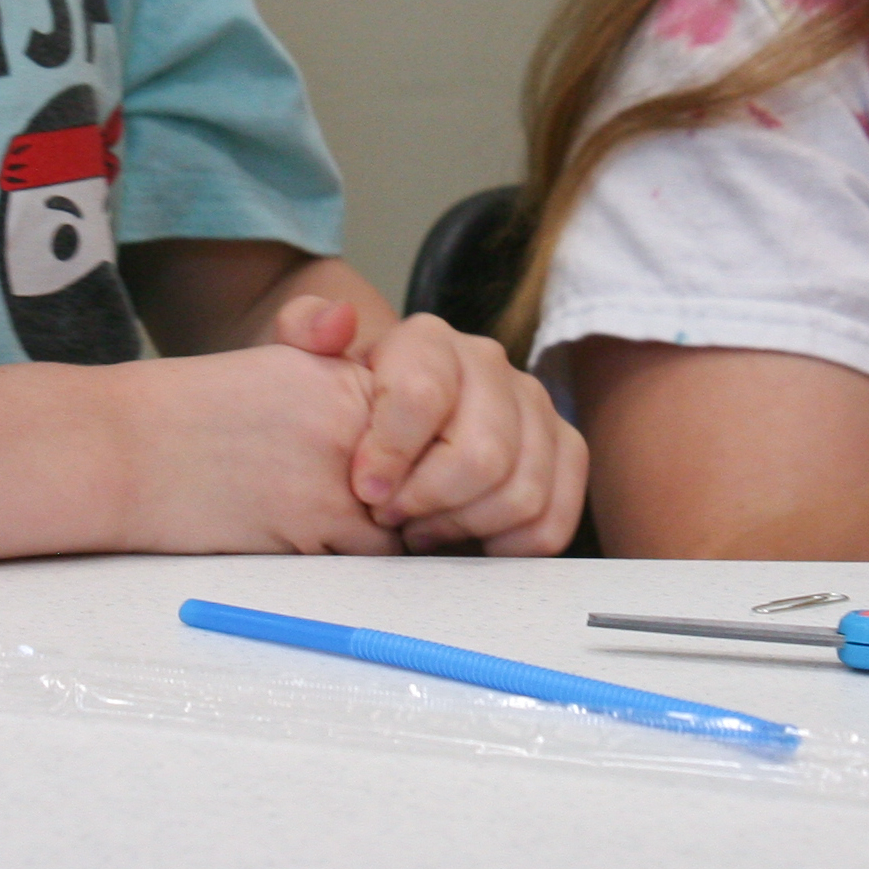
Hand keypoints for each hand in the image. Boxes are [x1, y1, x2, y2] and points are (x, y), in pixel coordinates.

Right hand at [112, 341, 398, 554]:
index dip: (412, 460)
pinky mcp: (310, 527)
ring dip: (378, 539)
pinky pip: (360, 560)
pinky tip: (311, 551)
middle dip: (406, 504)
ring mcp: (335, 476)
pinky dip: (348, 565)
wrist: (122, 448)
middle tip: (373, 516)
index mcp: (344, 376)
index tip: (387, 478)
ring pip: (399, 526)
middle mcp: (351, 421)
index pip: (422, 428)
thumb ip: (342, 389)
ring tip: (334, 535)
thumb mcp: (276, 371)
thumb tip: (395, 442)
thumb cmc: (189, 415)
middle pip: (421, 479)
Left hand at [272, 299, 587, 555]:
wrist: (395, 423)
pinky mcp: (565, 450)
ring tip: (424, 529)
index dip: (392, 455)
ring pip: (522, 492)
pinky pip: (555, 518)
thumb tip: (337, 322)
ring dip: (465, 526)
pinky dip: (510, 545)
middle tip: (393, 518)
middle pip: (482, 456)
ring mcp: (534, 405)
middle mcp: (490, 364)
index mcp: (428, 341)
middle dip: (430, 503)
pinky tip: (469, 540)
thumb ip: (304, 330)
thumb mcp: (311, 365)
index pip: (422, 396)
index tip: (365, 491)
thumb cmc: (352, 407)